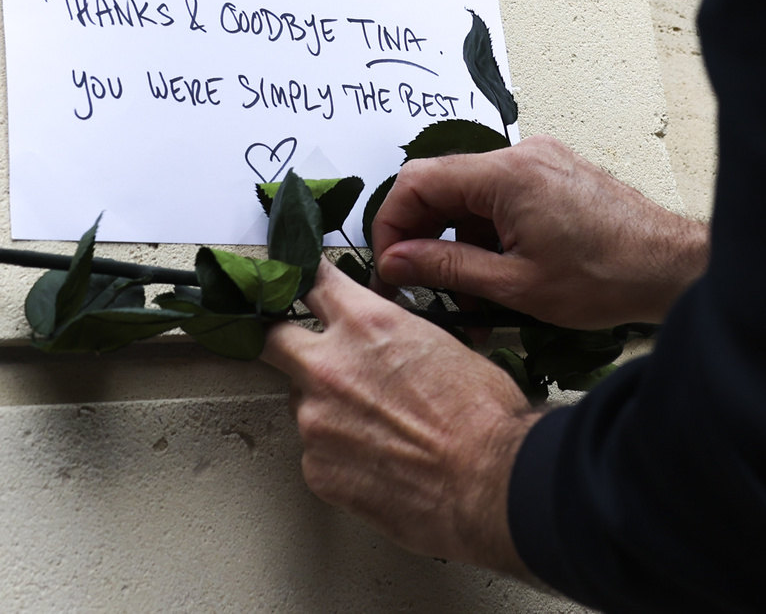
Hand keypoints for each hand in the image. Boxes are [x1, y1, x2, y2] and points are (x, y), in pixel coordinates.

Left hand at [262, 259, 539, 575]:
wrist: (492, 483)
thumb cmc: (484, 416)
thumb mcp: (442, 344)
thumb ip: (393, 338)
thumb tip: (385, 346)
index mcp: (364, 324)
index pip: (309, 283)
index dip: (301, 283)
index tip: (297, 286)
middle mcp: (328, 367)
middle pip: (272, 340)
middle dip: (283, 342)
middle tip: (301, 353)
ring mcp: (315, 421)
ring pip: (301, 403)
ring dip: (325, 407)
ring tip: (376, 429)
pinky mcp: (317, 469)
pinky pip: (317, 452)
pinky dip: (338, 455)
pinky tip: (378, 463)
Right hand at [373, 135, 708, 328]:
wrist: (672, 268)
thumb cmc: (609, 276)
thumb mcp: (514, 284)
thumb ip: (446, 268)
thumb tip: (395, 262)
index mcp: (506, 175)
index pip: (417, 182)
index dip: (392, 225)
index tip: (390, 265)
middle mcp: (520, 157)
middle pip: (440, 186)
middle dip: (422, 237)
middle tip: (417, 282)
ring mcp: (538, 163)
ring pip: (468, 197)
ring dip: (455, 242)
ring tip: (466, 295)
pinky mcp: (551, 177)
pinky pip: (497, 200)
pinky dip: (485, 235)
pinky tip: (493, 276)